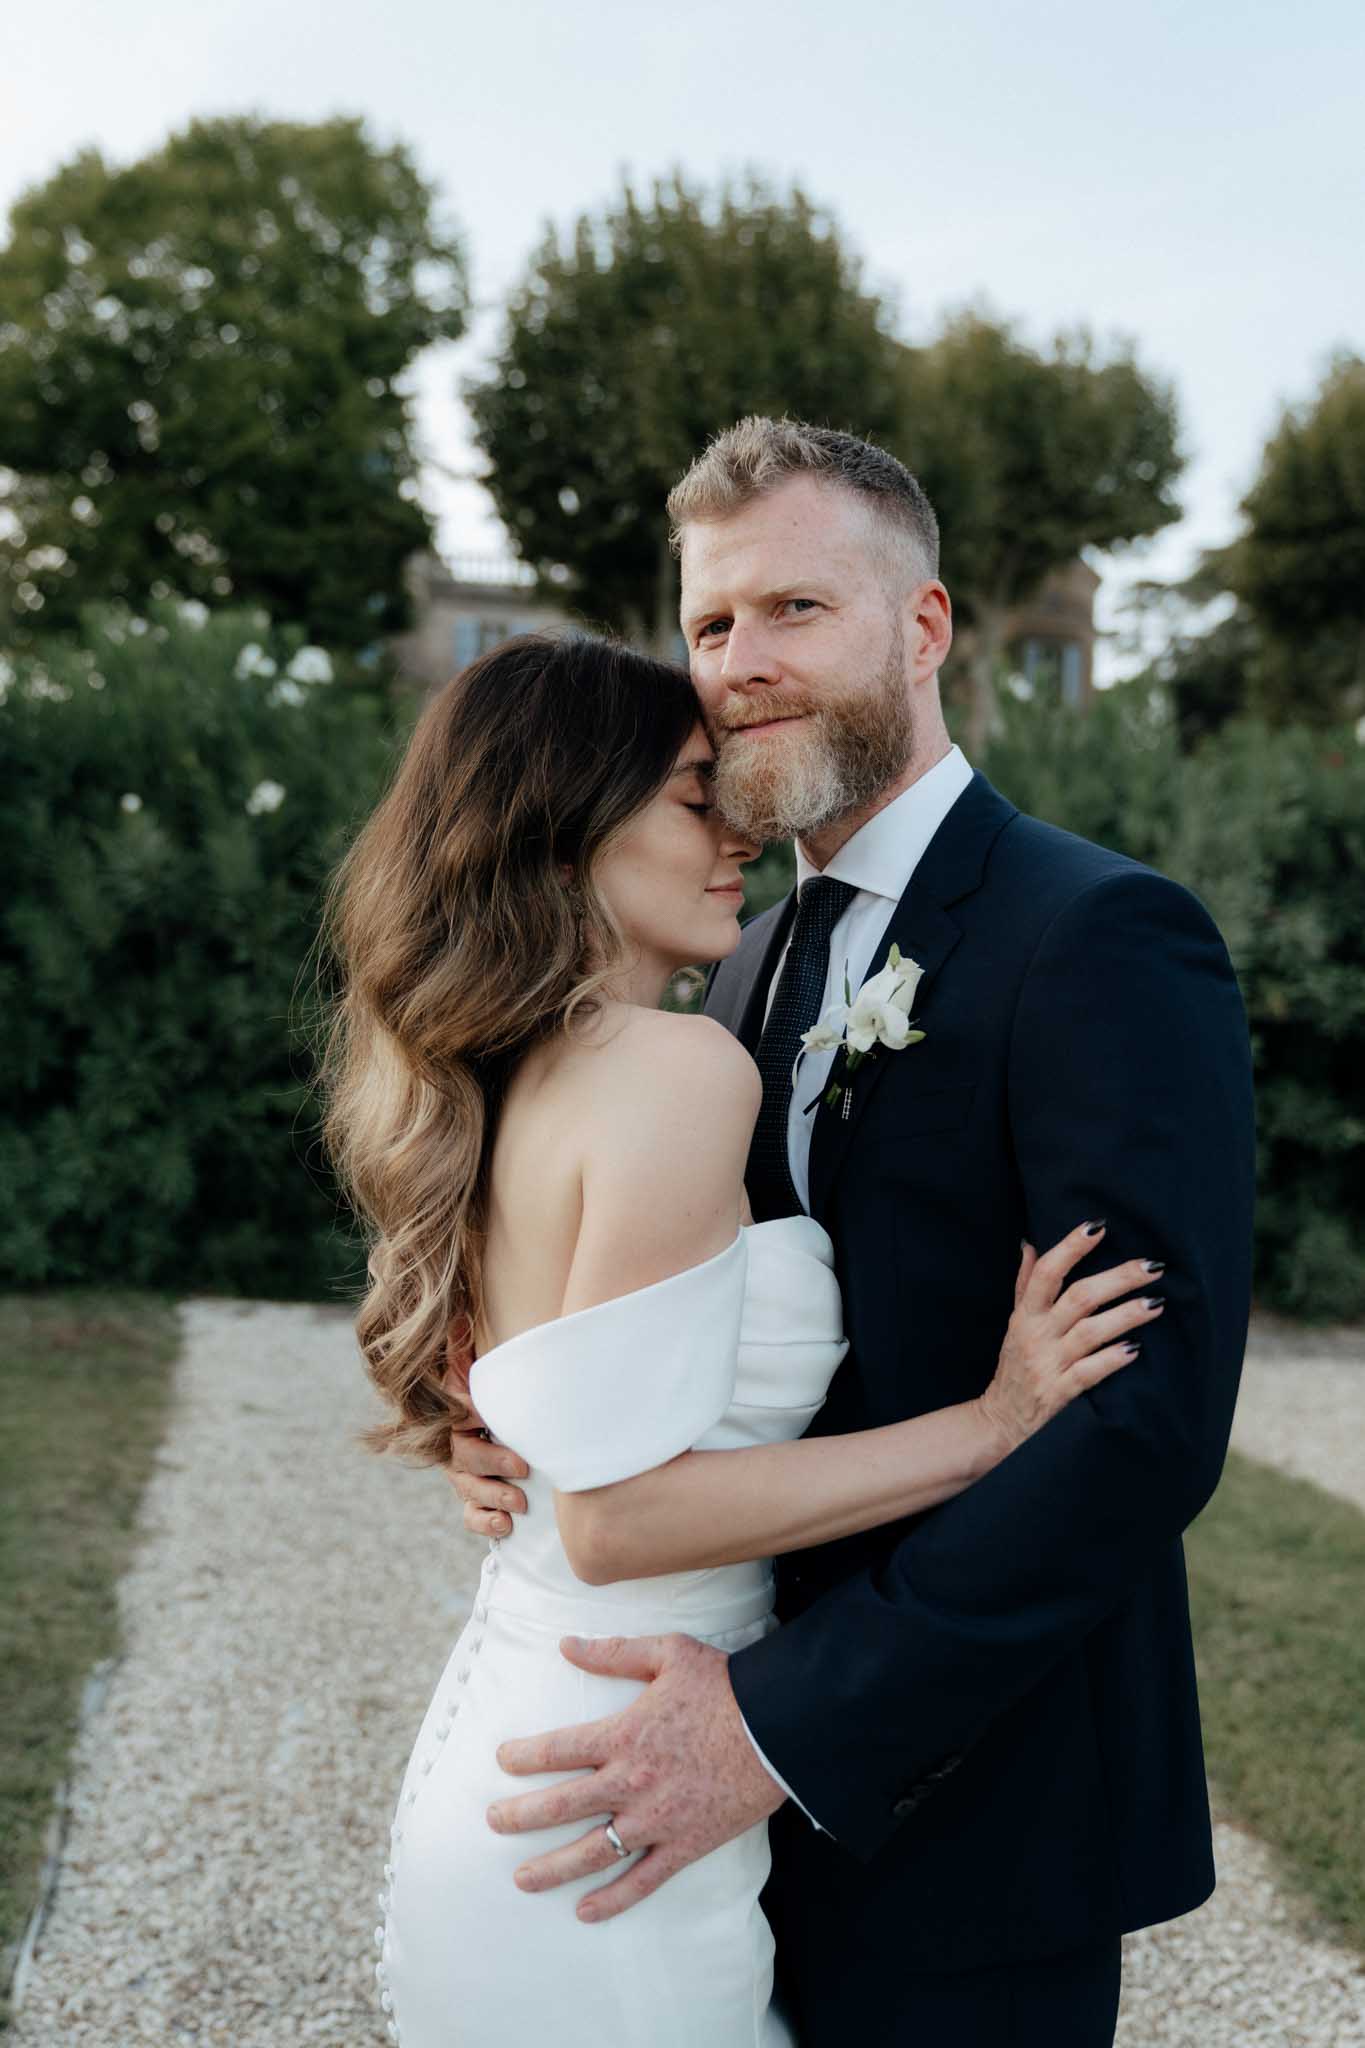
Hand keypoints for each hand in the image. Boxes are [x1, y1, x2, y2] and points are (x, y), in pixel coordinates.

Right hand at [441, 1316, 527, 1535]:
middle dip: (493, 1464)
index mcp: (455, 1415)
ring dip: (493, 1496)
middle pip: (464, 1458)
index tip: (483, 1416)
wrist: (493, 1424)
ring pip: (467, 1489)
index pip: (455, 1414)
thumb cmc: (491, 1396)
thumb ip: (465, 1350)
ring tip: (519, 1503)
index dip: (467, 1414)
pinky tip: (505, 1526)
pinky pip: (471, 1516)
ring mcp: (464, 1476)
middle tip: (523, 1468)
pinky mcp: (475, 1500)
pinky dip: (485, 1523)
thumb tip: (457, 1319)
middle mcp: (455, 1447)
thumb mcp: (480, 1372)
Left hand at [486, 1632, 784, 1921]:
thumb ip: (614, 1653)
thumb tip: (566, 1645)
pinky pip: (643, 1880)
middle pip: (562, 1806)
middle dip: (521, 1816)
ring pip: (593, 1852)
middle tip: (493, 1823)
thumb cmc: (723, 1685)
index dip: (523, 1756)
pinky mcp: (684, 1845)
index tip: (501, 1761)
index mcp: (622, 1735)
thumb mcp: (667, 1653)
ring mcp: (656, 1820)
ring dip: (553, 1868)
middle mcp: (630, 1782)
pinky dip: (613, 1899)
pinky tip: (585, 1911)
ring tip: (521, 1878)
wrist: (778, 1727)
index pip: (557, 1749)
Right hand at [977, 1220, 1164, 1455]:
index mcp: (1026, 1315)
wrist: (1001, 1421)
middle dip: (1119, 1278)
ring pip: (1090, 1332)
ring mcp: (1049, 1364)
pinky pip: (1090, 1372)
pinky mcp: (1061, 1393)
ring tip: (1156, 1302)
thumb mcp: (1015, 1324)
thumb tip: (1030, 1244)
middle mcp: (1037, 1335)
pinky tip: (1136, 1349)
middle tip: (1153, 1265)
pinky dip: (1113, 1359)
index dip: (1070, 1248)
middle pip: (1080, 1297)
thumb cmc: (1014, 1368)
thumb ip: (1025, 1285)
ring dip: (1126, 1315)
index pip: (1047, 1273)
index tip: (1097, 1227)